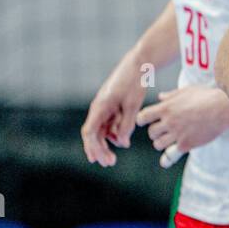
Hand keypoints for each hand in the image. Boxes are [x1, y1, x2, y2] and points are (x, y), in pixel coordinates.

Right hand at [81, 51, 149, 165]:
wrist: (139, 64)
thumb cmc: (134, 83)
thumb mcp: (132, 105)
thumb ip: (126, 125)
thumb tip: (122, 143)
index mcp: (100, 107)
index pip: (90, 131)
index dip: (92, 147)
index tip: (96, 159)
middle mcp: (99, 108)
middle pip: (94, 134)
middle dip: (99, 149)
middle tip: (109, 163)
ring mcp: (105, 107)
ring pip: (101, 130)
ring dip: (107, 144)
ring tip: (114, 157)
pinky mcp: (112, 106)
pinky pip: (109, 124)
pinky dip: (114, 134)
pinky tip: (123, 141)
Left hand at [135, 87, 228, 155]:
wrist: (224, 108)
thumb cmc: (207, 97)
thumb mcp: (187, 91)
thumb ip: (171, 95)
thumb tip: (160, 97)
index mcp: (167, 107)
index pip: (143, 117)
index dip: (142, 120)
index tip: (145, 121)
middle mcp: (169, 121)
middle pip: (151, 132)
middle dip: (155, 132)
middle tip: (163, 131)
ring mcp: (177, 134)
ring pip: (158, 144)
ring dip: (162, 143)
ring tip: (169, 140)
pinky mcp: (187, 144)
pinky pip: (170, 155)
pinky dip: (167, 160)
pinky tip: (165, 162)